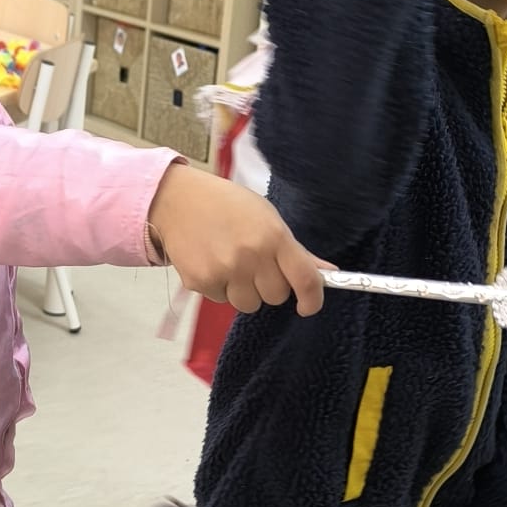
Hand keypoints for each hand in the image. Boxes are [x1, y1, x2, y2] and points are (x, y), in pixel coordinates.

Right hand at [148, 165, 328, 315]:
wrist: (179, 200)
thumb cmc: (228, 205)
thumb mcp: (268, 218)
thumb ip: (297, 251)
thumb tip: (328, 272)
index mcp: (273, 236)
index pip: (305, 279)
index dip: (313, 299)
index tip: (308, 306)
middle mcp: (251, 255)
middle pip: (276, 297)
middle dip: (270, 287)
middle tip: (257, 266)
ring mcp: (224, 270)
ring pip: (249, 304)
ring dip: (245, 291)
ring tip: (232, 264)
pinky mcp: (201, 281)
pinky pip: (222, 300)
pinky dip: (220, 288)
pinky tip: (212, 263)